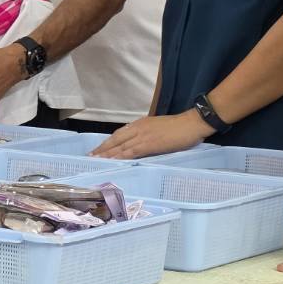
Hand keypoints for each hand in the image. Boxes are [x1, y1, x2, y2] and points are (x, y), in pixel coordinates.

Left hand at [92, 110, 213, 158]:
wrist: (192, 123)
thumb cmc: (179, 126)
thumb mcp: (157, 126)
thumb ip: (146, 133)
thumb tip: (137, 141)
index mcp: (139, 124)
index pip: (119, 134)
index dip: (107, 142)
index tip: (98, 149)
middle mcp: (138, 129)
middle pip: (115, 139)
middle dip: (102, 148)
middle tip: (90, 156)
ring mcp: (143, 136)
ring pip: (121, 146)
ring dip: (107, 153)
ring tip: (96, 160)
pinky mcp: (150, 144)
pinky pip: (132, 151)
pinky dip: (121, 156)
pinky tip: (113, 160)